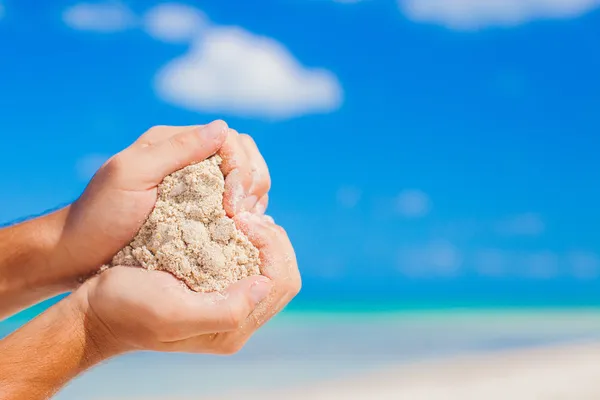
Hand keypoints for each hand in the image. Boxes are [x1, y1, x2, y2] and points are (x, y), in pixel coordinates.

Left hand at [54, 121, 270, 282]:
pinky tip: (239, 231)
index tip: (232, 203)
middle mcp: (189, 161)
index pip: (229, 141)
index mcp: (173, 144)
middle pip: (245, 158)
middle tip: (241, 215)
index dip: (241, 168)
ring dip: (253, 200)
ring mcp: (197, 188)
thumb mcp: (130, 174)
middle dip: (253, 182)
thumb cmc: (100, 214)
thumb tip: (222, 129)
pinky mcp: (200, 214)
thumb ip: (175, 149)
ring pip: (246, 182)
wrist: (80, 253)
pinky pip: (236, 207)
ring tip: (242, 224)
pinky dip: (246, 216)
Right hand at [74, 212, 299, 354]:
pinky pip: (249, 260)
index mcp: (232, 327)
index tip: (243, 220)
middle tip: (245, 214)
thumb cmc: (128, 308)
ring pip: (269, 265)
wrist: (96, 309)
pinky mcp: (216, 286)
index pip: (281, 281)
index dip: (273, 246)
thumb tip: (264, 285)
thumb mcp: (172, 314)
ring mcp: (227, 301)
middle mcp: (237, 318)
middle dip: (273, 239)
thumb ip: (225, 309)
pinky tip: (231, 223)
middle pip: (283, 274)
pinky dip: (248, 239)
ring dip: (262, 237)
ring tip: (240, 216)